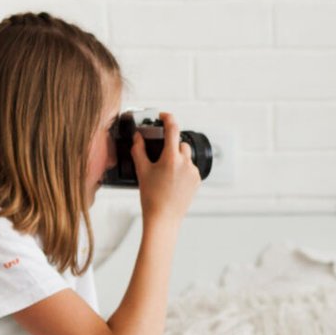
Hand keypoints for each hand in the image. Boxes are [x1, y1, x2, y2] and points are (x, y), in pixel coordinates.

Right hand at [133, 112, 201, 227]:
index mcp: (171, 157)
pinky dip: (183, 169)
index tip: (163, 116)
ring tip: (165, 173)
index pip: (173, 128)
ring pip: (186, 156)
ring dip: (177, 159)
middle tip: (160, 158)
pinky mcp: (198, 180)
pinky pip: (191, 168)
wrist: (163, 218)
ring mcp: (193, 172)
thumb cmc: (151, 197)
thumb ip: (138, 150)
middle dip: (171, 146)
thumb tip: (137, 137)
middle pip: (180, 143)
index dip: (168, 118)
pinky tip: (173, 181)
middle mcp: (185, 162)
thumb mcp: (142, 171)